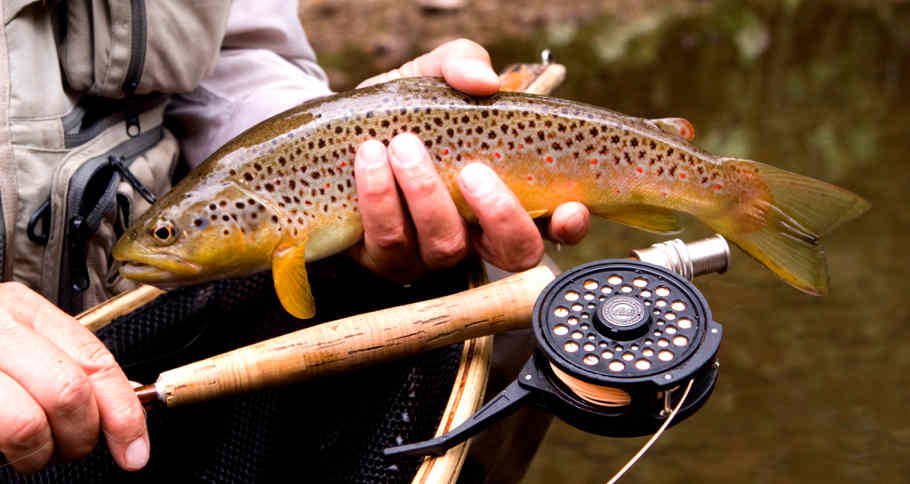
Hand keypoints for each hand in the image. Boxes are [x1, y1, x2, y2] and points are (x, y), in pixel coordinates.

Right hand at [0, 283, 147, 472]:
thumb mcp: (18, 342)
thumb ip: (66, 366)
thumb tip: (124, 413)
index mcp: (20, 309)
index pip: (96, 361)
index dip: (124, 413)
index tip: (134, 450)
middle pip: (69, 393)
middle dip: (81, 436)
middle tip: (69, 448)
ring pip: (27, 425)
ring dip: (38, 455)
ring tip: (28, 452)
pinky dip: (6, 457)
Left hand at [350, 39, 589, 279]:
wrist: (343, 130)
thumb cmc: (406, 111)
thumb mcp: (435, 76)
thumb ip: (462, 64)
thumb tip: (485, 81)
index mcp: (507, 196)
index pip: (554, 226)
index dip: (569, 227)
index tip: (569, 208)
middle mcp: (478, 234)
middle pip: (513, 253)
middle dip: (498, 214)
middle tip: (472, 172)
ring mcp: (434, 253)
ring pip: (446, 247)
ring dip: (426, 194)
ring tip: (403, 146)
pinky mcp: (387, 259)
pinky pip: (389, 244)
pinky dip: (380, 198)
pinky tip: (370, 159)